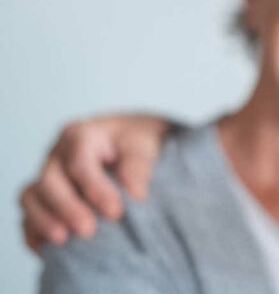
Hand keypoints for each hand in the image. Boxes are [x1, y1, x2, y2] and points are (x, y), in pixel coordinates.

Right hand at [19, 113, 171, 252]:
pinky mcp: (43, 198)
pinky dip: (34, 232)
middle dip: (67, 208)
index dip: (95, 189)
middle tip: (88, 230)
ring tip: (62, 241)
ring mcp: (47, 176)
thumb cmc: (134, 142)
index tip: (115, 212)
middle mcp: (57, 155)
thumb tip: (136, 193)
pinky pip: (28, 214)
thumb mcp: (142, 144)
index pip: (80, 163)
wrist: (128, 143)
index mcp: (80, 135)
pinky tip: (47, 249)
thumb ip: (138, 165)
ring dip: (44, 220)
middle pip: (50, 181)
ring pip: (31, 197)